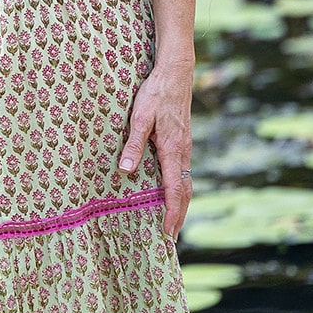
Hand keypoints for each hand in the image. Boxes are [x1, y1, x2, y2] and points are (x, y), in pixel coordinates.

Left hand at [117, 63, 193, 241]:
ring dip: (180, 203)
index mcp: (173, 150)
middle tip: (171, 238)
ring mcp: (185, 146)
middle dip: (178, 216)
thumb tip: (126, 171)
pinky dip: (180, 188)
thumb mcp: (140, 117)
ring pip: (186, 181)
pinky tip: (171, 190)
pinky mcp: (183, 140)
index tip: (167, 234)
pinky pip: (184, 170)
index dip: (171, 214)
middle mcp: (183, 152)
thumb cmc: (156, 93)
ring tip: (172, 221)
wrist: (175, 73)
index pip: (175, 190)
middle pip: (185, 192)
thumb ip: (134, 144)